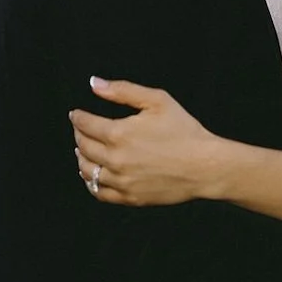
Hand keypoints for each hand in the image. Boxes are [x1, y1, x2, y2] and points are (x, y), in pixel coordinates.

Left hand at [71, 78, 220, 205]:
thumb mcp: (157, 100)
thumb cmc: (184, 130)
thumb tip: (94, 83)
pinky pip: (99, 192)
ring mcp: (121, 181)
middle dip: (78, 135)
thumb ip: (122, 90)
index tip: (75, 114)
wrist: (205, 165)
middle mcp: (115, 160)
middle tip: (79, 129)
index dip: (77, 117)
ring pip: (87, 171)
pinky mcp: (130, 197)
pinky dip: (90, 182)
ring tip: (82, 150)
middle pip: (83, 147)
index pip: (85, 124)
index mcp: (119, 134)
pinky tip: (93, 175)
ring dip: (81, 158)